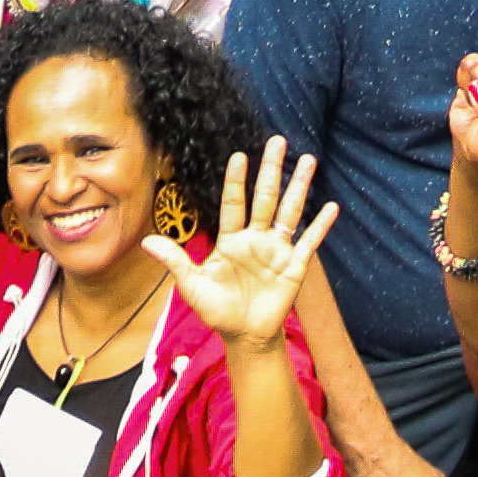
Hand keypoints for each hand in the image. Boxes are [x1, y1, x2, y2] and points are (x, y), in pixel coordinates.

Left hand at [141, 138, 338, 347]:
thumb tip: (146, 241)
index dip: (236, 181)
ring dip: (299, 187)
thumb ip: (175, 260)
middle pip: (265, 198)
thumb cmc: (218, 310)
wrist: (245, 336)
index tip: (238, 156)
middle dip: (271, 170)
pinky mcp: (294, 266)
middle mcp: (256, 239)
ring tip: (308, 160)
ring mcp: (277, 250)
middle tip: (277, 140)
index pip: (233, 203)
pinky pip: (309, 241)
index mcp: (231, 240)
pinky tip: (331, 206)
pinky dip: (321, 225)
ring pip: (289, 211)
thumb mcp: (193, 285)